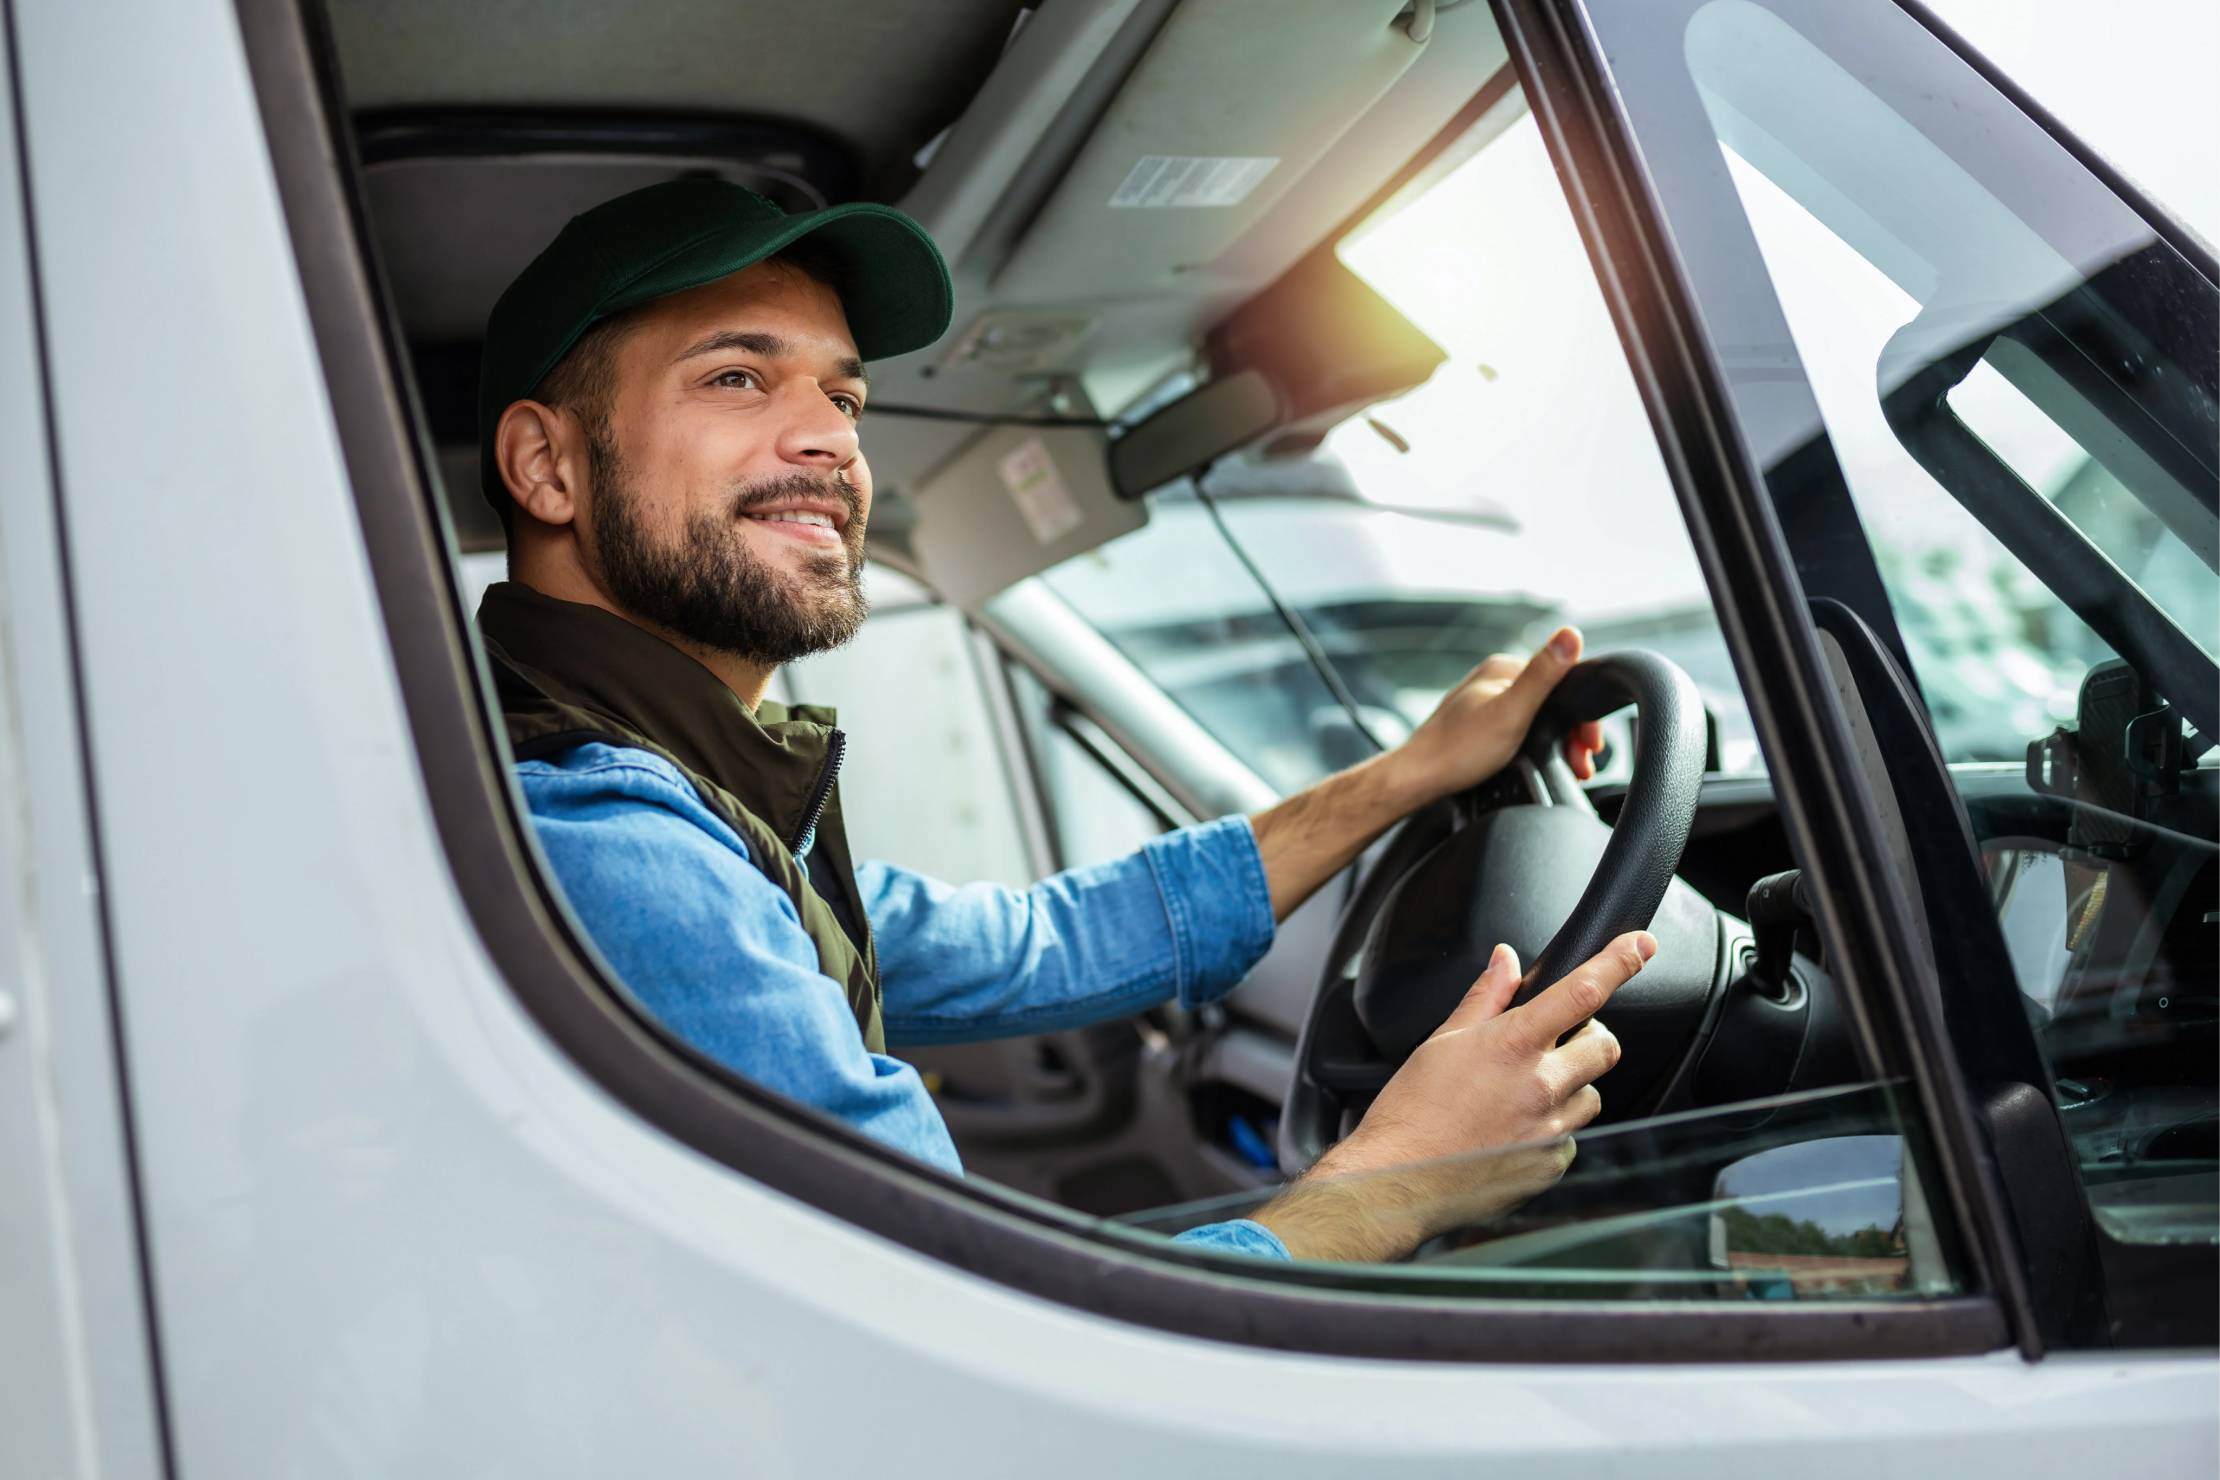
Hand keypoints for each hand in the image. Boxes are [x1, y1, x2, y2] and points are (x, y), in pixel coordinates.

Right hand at [1251, 932, 1652, 1261]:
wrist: (1400, 1178)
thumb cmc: (1412, 1110)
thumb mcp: (1443, 1040)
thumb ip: (1486, 997)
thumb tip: (1507, 961)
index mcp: (1513, 1045)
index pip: (1582, 992)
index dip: (1618, 962)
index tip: (1641, 946)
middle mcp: (1541, 1085)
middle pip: (1605, 1045)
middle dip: (1588, 1037)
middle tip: (1555, 1043)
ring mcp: (1551, 1128)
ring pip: (1591, 1094)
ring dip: (1571, 1085)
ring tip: (1523, 1094)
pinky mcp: (1551, 1163)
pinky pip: (1572, 1135)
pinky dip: (1553, 1127)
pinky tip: (1514, 1128)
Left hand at [1388, 626, 1606, 806]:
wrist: (1419, 779)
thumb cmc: (1459, 749)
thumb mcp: (1512, 711)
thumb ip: (1544, 675)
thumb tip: (1570, 634)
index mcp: (1503, 669)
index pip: (1561, 679)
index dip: (1582, 714)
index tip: (1590, 745)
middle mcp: (1494, 681)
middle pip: (1551, 701)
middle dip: (1571, 733)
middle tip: (1580, 764)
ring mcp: (1486, 703)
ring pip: (1537, 718)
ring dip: (1557, 742)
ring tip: (1567, 767)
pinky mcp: (1480, 726)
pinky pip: (1520, 730)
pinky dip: (1536, 747)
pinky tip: (1538, 763)